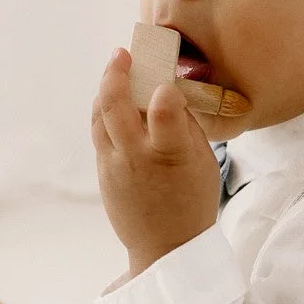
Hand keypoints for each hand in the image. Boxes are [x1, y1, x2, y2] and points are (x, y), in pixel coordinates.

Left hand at [92, 47, 221, 275]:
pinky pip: (98, 132)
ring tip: (114, 70)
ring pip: (99, 117)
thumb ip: (186, 125)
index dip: (163, 94)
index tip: (166, 82)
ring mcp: (115, 166)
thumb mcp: (204, 162)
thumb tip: (168, 89)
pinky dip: (103, 110)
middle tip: (121, 54)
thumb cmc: (192, 201)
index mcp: (172, 157)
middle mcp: (138, 159)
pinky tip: (112, 99)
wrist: (165, 249)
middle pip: (116, 108)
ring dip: (105, 88)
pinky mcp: (103, 172)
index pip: (163, 116)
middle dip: (116, 74)